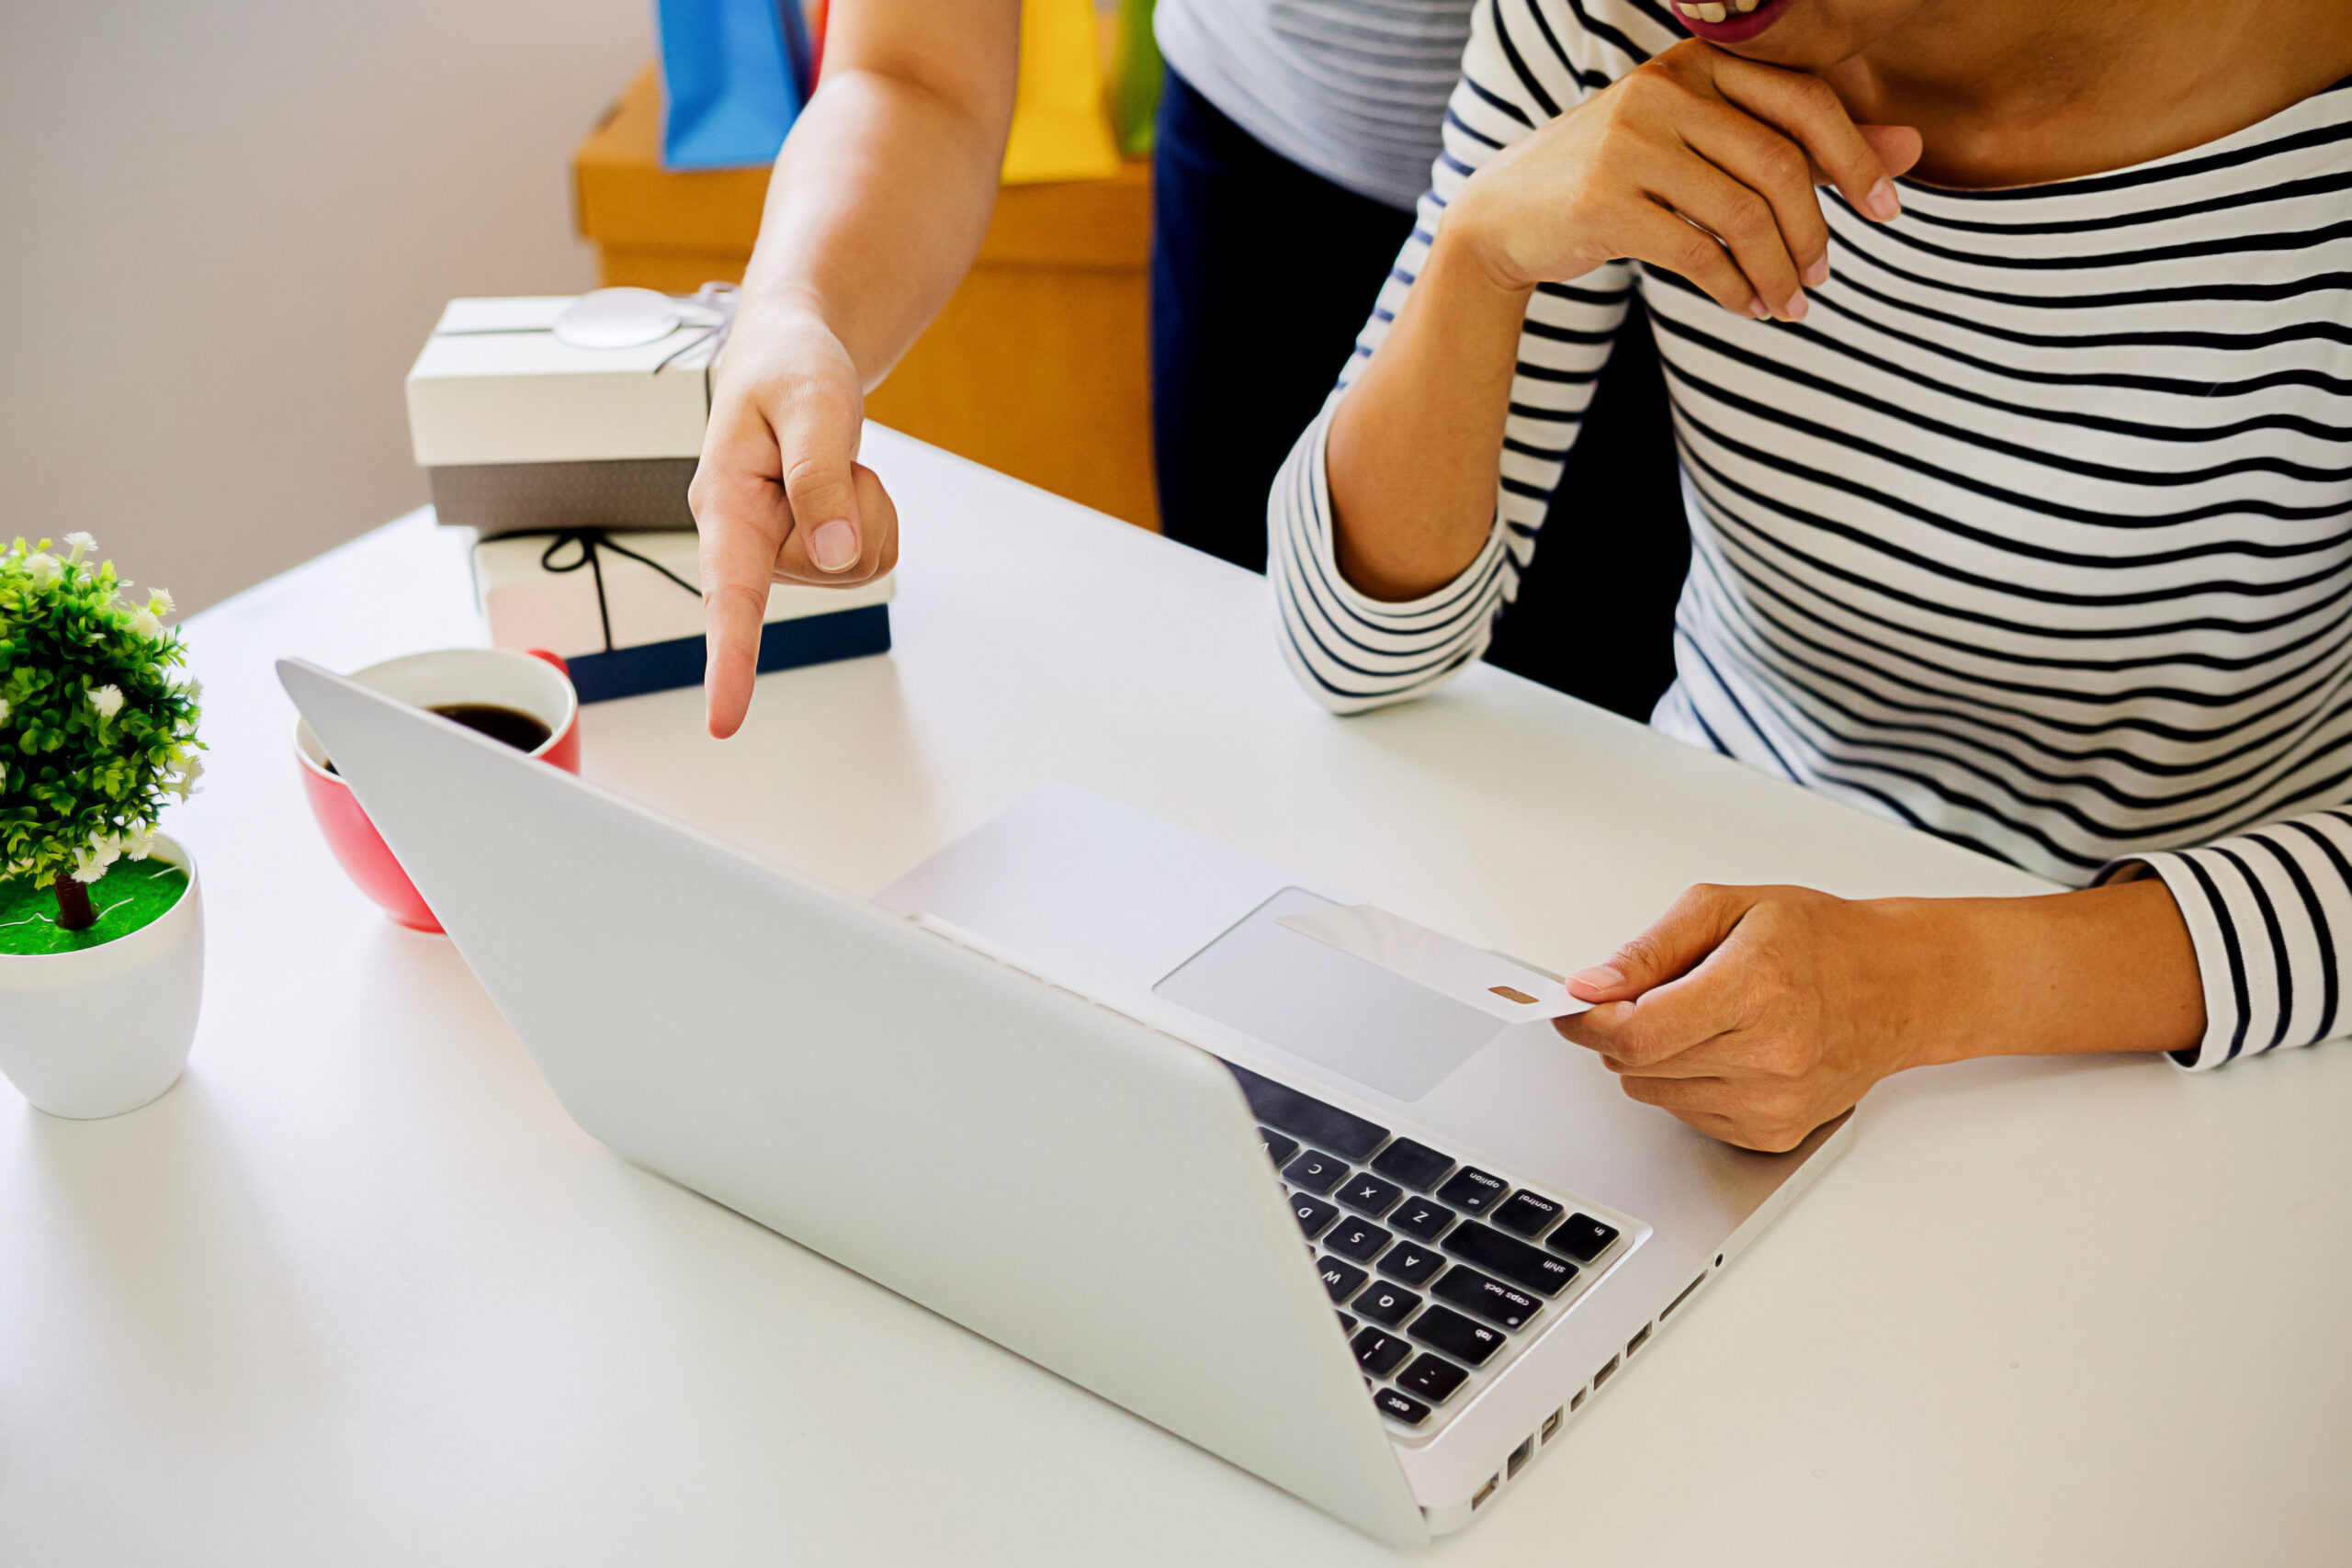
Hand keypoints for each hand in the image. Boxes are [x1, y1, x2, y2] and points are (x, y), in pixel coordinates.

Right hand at [690, 301, 900, 738]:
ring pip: (857, 565)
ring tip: (826, 460)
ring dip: (862, 507)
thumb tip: (838, 555)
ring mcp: (778, 552)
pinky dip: (872, 515)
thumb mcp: (812, 402)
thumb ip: (819, 475)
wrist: (791, 354)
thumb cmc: (788, 369)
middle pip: (830, 567)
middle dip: (850, 505)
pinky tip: (838, 482)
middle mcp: (743, 540)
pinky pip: (873, 559)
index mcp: (722, 504)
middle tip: (824, 448)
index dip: (729, 659)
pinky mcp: (809, 554)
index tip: (723, 719)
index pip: (726, 594)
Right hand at [1447, 39, 1923, 321]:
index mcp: (1697, 62)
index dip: (1856, 157)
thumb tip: (1912, 147)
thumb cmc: (1617, 180)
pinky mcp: (1602, 203)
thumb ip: (1801, 141)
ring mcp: (1628, 144)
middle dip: (1815, 229)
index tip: (1886, 211)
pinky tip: (1748, 306)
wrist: (1503, 217)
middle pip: (1778, 163)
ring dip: (1778, 270)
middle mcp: (1664, 90)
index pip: (1803, 100)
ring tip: (1790, 303)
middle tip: (1827, 274)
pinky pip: (1696, 253)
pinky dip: (1734, 289)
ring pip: (1741, 214)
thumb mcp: (1704, 146)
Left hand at [1552, 877, 2206, 1150]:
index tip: (1574, 1005)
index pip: (1635, 1031)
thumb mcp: (1727, 907)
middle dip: (1623, 1029)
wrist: (1899, 986)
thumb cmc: (1820, 939)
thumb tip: (1590, 985)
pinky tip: (1726, 1049)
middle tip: (1650, 995)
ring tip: (1704, 1016)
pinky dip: (1687, 1083)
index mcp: (1755, 990)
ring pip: (1655, 1094)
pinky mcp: (1775, 1133)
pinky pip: (1689, 1115)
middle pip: (1636, 1065)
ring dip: (1654, 1057)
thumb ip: (1650, 948)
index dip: (1587, 1021)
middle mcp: (1769, 1056)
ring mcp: (1774, 1103)